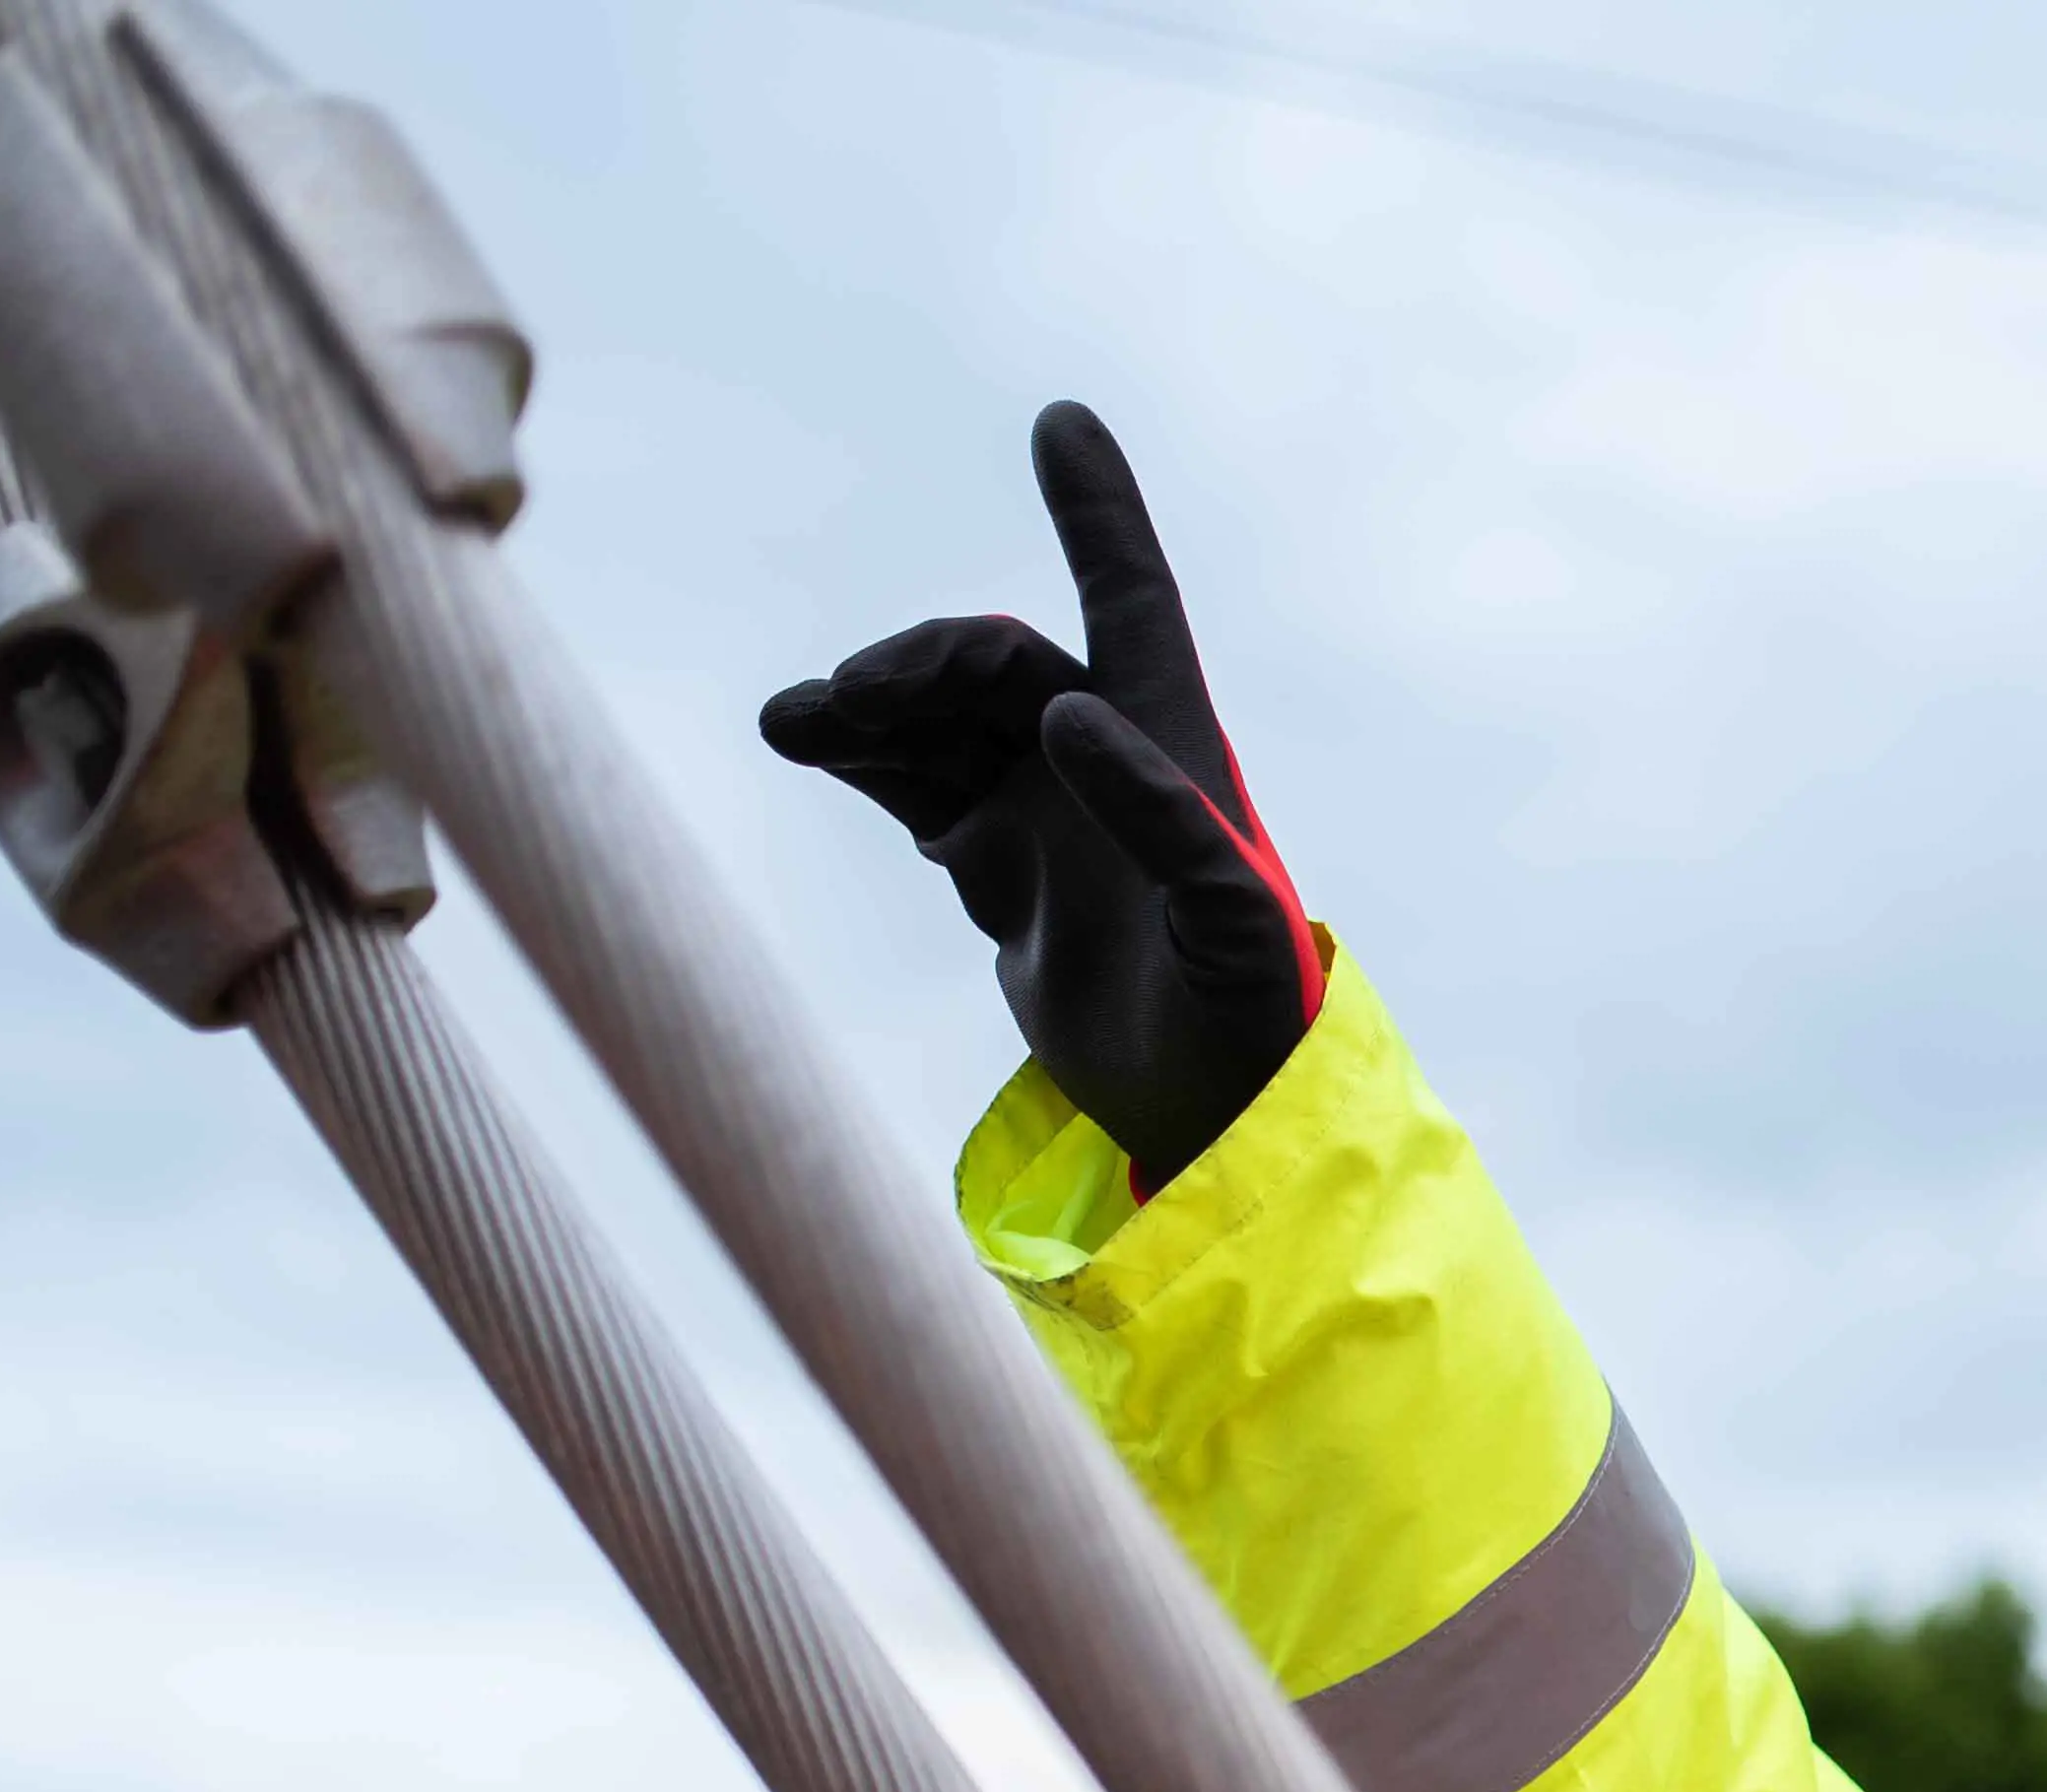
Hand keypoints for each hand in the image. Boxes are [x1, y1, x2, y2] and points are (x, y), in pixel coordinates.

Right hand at [760, 400, 1321, 1181]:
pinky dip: (857, 756)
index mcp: (1173, 743)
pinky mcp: (995, 865)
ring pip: (937, 720)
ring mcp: (1041, 807)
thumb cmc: (1249, 1015)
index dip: (1098, 513)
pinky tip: (802, 740)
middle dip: (921, 664)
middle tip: (857, 700)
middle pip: (995, 664)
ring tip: (798, 726)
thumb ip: (1165, 813)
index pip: (1131, 598)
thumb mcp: (1230, 918)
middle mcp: (1102, 756)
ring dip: (868, 709)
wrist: (1207, 1112)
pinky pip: (910, 782)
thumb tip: (1065, 712)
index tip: (1063, 423)